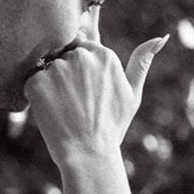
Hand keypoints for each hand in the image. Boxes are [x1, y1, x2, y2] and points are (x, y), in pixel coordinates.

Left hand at [25, 34, 167, 171]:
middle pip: (63, 53)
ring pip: (47, 67)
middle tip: (73, 103)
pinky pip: (32, 80)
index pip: (83, 44)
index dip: (79, 67)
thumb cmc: (111, 128)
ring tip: (63, 110)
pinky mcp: (38, 81)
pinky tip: (50, 112)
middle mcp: (81, 56)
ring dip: (50, 84)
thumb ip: (141, 62)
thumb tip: (161, 37)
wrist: (88, 155)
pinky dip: (37, 95)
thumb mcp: (132, 94)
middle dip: (65, 73)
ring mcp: (59, 68)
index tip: (81, 88)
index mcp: (104, 55)